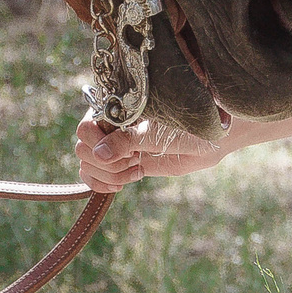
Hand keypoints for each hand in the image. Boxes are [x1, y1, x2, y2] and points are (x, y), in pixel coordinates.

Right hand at [73, 113, 229, 192]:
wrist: (208, 141)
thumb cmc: (188, 127)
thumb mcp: (158, 133)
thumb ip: (129, 141)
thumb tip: (99, 154)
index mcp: (117, 107)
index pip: (86, 126)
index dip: (99, 144)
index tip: (128, 150)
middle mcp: (111, 124)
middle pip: (83, 148)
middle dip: (107, 163)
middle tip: (135, 160)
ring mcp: (115, 144)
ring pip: (86, 163)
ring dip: (108, 174)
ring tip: (135, 170)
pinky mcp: (120, 162)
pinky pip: (93, 175)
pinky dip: (100, 184)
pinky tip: (120, 185)